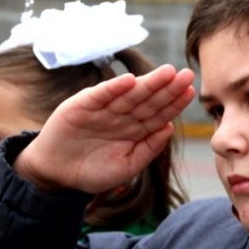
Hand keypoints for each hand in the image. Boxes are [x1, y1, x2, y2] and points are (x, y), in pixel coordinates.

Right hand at [15, 64, 195, 193]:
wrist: (58, 176)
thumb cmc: (94, 172)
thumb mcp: (128, 166)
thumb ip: (149, 148)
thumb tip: (170, 127)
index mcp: (135, 129)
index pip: (159, 113)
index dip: (175, 103)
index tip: (191, 92)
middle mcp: (121, 116)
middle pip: (148, 100)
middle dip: (167, 88)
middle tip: (186, 75)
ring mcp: (102, 110)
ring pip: (129, 94)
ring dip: (147, 83)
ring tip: (167, 72)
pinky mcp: (80, 107)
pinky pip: (99, 96)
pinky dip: (113, 88)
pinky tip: (129, 81)